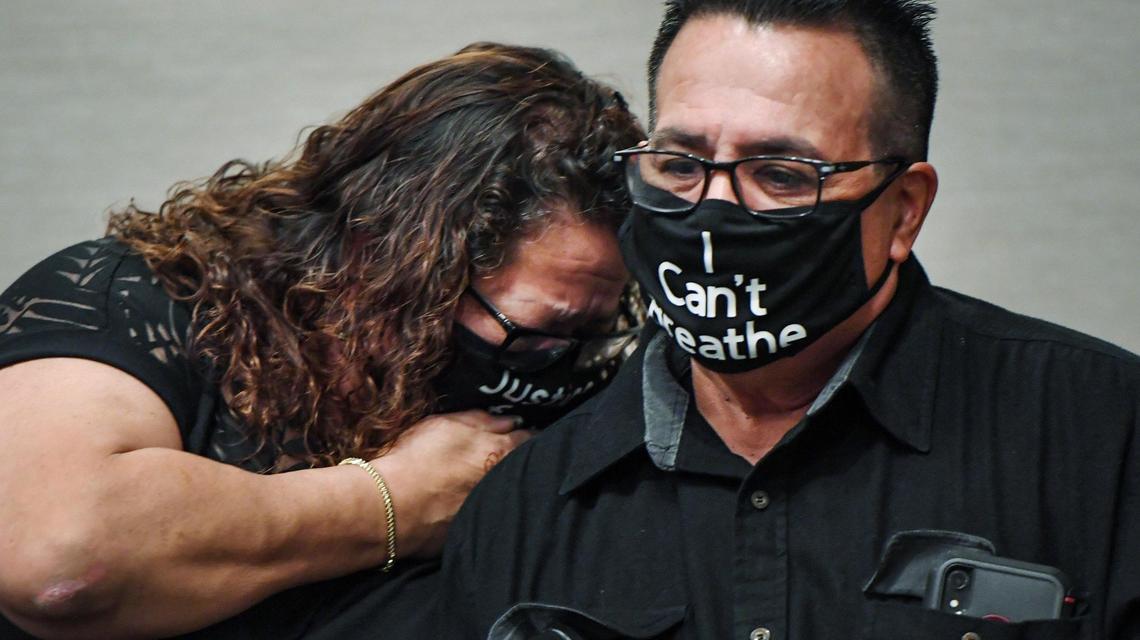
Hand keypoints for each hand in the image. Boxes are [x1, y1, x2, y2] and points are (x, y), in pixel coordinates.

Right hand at [368, 410, 531, 557]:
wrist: (391, 508)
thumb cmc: (415, 459)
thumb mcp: (445, 425)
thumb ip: (482, 421)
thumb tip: (511, 421)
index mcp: (500, 452)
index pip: (529, 439)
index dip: (527, 435)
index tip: (524, 434)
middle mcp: (504, 482)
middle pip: (523, 467)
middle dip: (523, 461)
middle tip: (508, 457)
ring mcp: (492, 509)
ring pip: (509, 492)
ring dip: (505, 485)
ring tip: (485, 480)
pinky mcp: (476, 532)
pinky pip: (490, 516)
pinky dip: (486, 509)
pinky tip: (466, 504)